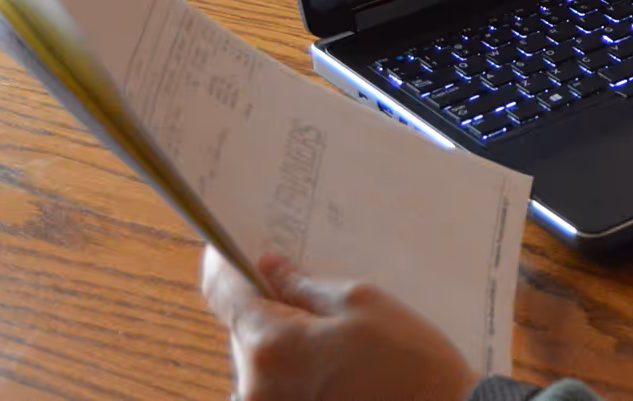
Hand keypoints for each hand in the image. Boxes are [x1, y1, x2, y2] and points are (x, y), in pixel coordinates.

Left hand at [200, 246, 479, 400]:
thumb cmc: (407, 363)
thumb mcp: (360, 301)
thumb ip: (303, 284)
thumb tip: (268, 269)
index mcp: (271, 347)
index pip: (224, 293)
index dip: (226, 263)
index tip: (228, 246)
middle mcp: (254, 387)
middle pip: (242, 327)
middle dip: (268, 304)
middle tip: (302, 286)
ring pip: (257, 358)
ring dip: (281, 340)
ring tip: (329, 333)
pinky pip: (271, 385)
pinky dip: (290, 368)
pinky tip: (329, 362)